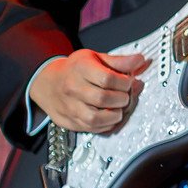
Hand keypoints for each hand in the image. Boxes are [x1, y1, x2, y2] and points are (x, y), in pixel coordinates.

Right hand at [31, 48, 148, 132]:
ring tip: (119, 108)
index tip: (129, 82)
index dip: (125, 82)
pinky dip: (106, 125)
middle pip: (103, 98)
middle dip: (122, 98)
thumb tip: (140, 60)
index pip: (107, 78)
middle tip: (125, 95)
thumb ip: (119, 61)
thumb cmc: (76, 69)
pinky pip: (91, 129)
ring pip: (95, 118)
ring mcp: (69, 107)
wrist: (48, 83)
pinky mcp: (69, 121)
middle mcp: (72, 88)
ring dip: (114, 115)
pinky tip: (110, 116)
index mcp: (81, 69)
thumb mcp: (96, 58)